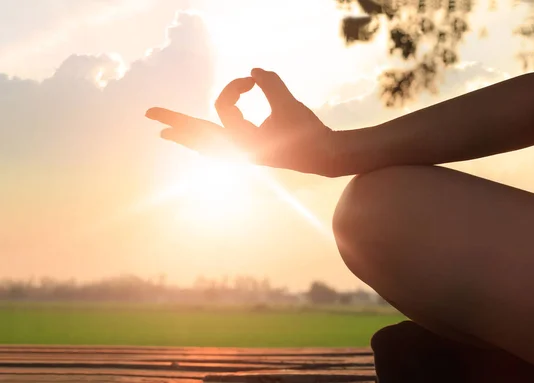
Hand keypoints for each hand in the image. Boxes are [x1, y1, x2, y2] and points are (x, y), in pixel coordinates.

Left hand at [145, 68, 338, 176]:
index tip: (252, 79)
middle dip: (175, 123)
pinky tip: (198, 146)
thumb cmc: (308, 132)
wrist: (321, 156)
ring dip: (187, 137)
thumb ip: (272, 85)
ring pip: (205, 146)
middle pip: (198, 135)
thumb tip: (254, 69)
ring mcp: (242, 155)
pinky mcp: (249, 154)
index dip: (233, 87)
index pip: (223, 107)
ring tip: (166, 135)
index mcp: (244, 142)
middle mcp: (238, 151)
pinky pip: (217, 150)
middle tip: (149, 115)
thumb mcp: (289, 106)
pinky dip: (205, 145)